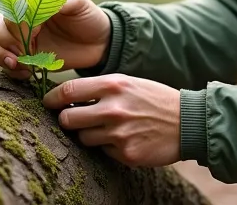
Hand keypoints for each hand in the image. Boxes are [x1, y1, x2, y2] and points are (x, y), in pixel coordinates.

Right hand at [0, 0, 110, 79]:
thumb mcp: (79, 5)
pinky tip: (26, 74)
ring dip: (2, 55)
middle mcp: (22, 19)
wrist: (97, 43)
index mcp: (32, 2)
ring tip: (21, 65)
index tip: (35, 34)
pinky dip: (10, 70)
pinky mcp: (23, 56)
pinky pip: (3, 62)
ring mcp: (20, 38)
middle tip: (27, 53)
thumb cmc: (88, 18)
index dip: (18, 24)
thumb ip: (62, 0)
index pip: (11, 9)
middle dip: (8, 41)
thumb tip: (44, 2)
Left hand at [44, 74, 181, 167]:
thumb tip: (66, 98)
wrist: (188, 121)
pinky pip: (102, 151)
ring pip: (83, 138)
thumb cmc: (154, 99)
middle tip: (74, 119)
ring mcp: (119, 133)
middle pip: (67, 119)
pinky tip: (125, 138)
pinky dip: (109, 146)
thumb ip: (99, 88)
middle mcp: (113, 109)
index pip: (68, 91)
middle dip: (66, 120)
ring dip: (89, 134)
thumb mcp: (129, 83)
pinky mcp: (126, 153)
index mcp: (113, 85)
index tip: (48, 103)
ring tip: (108, 128)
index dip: (51, 99)